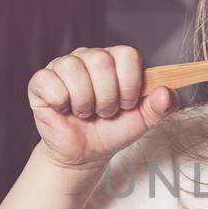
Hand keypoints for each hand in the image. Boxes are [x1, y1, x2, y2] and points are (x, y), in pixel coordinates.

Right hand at [28, 45, 176, 171]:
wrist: (85, 154)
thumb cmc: (112, 131)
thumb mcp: (143, 121)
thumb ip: (161, 106)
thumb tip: (166, 92)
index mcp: (115, 60)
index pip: (127, 54)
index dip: (129, 84)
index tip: (127, 104)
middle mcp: (89, 57)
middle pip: (101, 60)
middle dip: (107, 96)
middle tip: (104, 112)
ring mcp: (63, 66)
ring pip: (74, 69)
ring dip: (85, 101)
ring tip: (85, 113)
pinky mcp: (41, 81)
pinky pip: (49, 81)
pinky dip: (61, 101)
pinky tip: (64, 109)